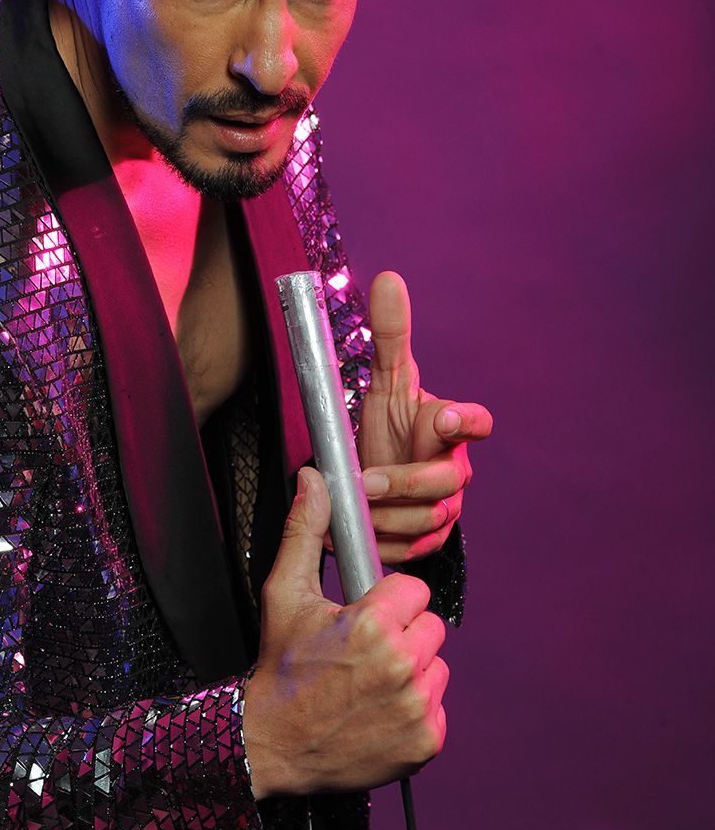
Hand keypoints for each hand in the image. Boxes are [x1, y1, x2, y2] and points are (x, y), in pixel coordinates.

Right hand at [243, 468, 448, 800]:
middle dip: (402, 635)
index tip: (362, 618)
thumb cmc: (281, 666)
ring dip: (412, 671)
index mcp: (374, 624)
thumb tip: (313, 479)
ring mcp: (417, 706)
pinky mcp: (425, 741)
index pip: (414, 590)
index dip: (386, 602)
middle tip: (363, 653)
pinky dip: (415, 711)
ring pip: (436, 666)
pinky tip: (379, 712)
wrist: (272, 744)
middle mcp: (401, 664)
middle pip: (431, 627)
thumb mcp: (285, 595)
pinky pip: (438, 709)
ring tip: (370, 683)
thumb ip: (305, 531)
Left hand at [347, 271, 492, 566]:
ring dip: (387, 518)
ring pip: (428, 520)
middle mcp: (455, 467)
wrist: (383, 471)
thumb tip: (388, 278)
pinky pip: (412, 551)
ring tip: (352, 508)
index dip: (465, 422)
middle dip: (405, 482)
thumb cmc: (393, 421)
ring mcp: (447, 506)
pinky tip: (356, 535)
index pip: (476, 421)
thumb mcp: (387, 377)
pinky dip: (382, 546)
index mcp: (450, 426)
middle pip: (447, 482)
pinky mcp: (430, 539)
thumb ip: (391, 332)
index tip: (443, 420)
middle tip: (366, 482)